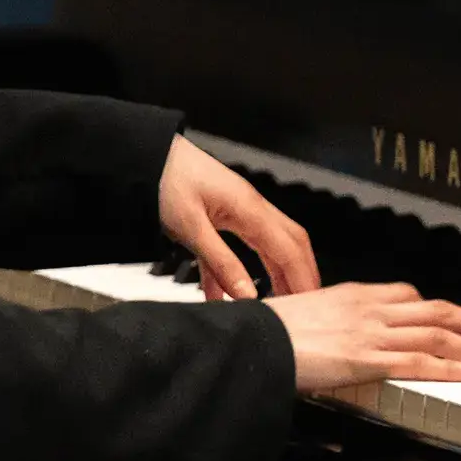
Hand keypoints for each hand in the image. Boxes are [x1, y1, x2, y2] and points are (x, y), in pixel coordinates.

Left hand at [157, 135, 319, 299]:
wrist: (146, 153)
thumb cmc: (166, 179)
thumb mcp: (191, 227)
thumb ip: (220, 262)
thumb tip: (248, 295)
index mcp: (249, 208)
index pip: (290, 249)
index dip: (304, 279)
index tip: (313, 306)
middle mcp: (251, 206)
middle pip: (291, 243)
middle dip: (302, 275)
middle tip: (309, 307)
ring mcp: (238, 208)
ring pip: (270, 244)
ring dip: (278, 273)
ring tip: (281, 304)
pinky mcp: (222, 212)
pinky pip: (240, 244)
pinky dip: (240, 269)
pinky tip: (226, 295)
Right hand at [266, 282, 460, 391]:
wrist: (254, 340)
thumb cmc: (270, 331)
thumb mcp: (308, 314)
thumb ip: (332, 320)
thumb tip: (339, 334)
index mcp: (355, 294)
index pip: (410, 296)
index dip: (443, 309)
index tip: (460, 316)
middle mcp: (370, 308)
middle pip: (436, 311)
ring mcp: (372, 332)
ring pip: (436, 335)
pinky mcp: (368, 359)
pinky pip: (420, 363)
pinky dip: (451, 367)